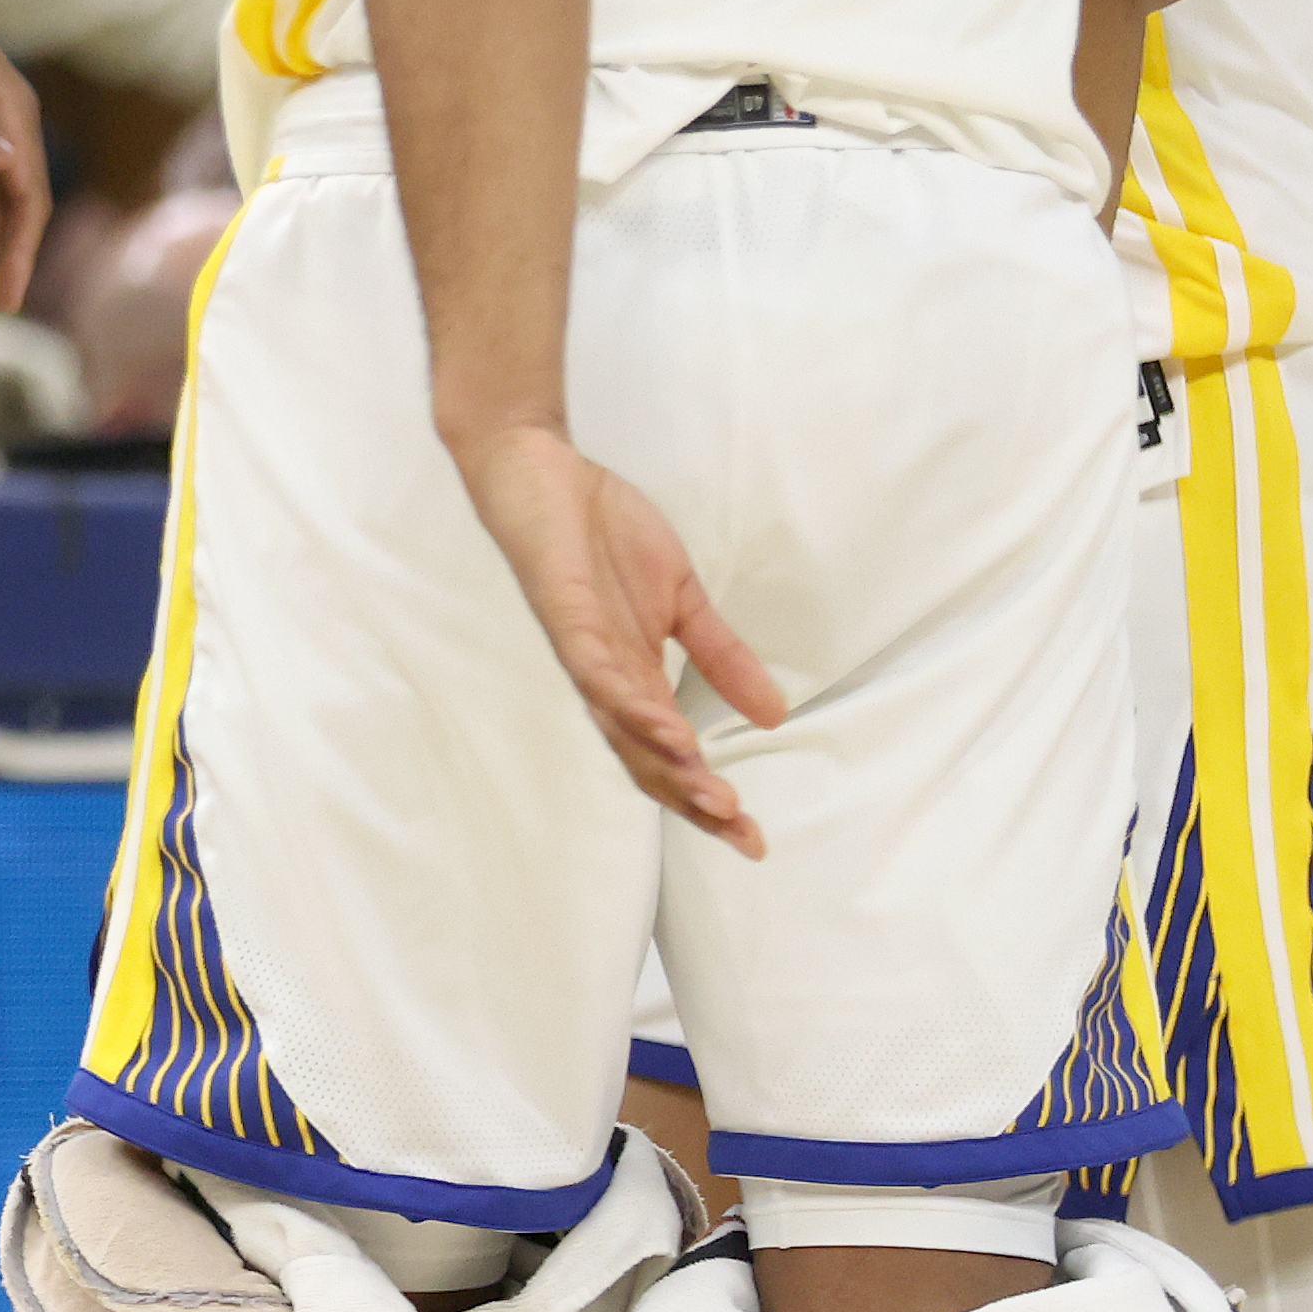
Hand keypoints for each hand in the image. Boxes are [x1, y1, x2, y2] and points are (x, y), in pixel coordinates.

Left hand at [451, 423, 782, 850]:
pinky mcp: (565, 619)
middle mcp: (606, 679)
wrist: (540, 472)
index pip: (674, 756)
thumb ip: (720, 655)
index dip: (709, 799)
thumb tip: (773, 713)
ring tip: (712, 798)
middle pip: (646, 760)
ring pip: (622, 728)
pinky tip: (666, 729)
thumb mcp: (683, 598)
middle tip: (742, 835)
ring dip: (667, 765)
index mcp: (635, 677)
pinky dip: (629, 705)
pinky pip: (595, 673)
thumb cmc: (602, 534)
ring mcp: (583, 652)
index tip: (756, 839)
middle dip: (693, 801)